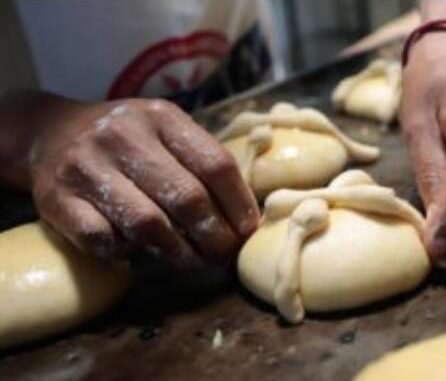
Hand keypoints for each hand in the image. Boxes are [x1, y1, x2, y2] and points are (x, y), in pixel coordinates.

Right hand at [30, 98, 258, 267]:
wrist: (51, 132)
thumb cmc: (128, 140)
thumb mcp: (165, 131)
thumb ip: (201, 162)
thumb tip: (246, 217)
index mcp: (161, 117)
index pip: (216, 164)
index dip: (239, 205)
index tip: (248, 232)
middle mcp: (124, 136)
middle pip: (187, 198)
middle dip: (215, 237)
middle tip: (225, 255)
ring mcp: (87, 166)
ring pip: (148, 224)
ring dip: (179, 252)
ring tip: (193, 261)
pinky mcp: (57, 199)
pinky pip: (104, 239)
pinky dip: (127, 252)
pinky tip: (138, 250)